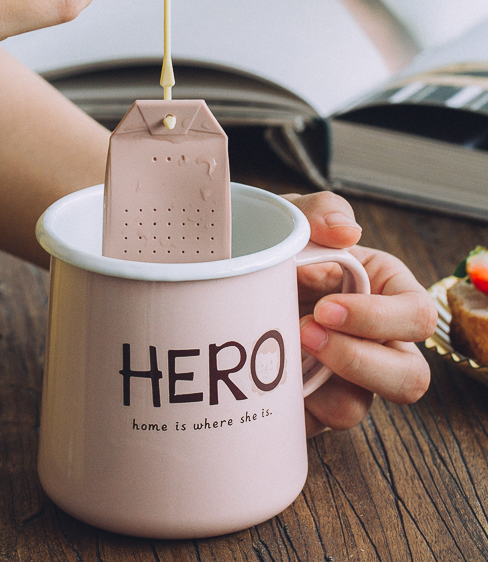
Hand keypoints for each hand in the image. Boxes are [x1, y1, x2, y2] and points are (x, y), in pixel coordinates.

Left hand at [284, 192, 437, 436]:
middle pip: (407, 378)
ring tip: (275, 356)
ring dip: (317, 387)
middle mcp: (372, 340)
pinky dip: (286, 410)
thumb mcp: (290, 218)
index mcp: (383, 291)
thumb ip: (319, 212)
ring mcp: (341, 377)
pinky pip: (308, 425)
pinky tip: (261, 386)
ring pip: (355, 408)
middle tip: (302, 333)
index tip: (325, 308)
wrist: (221, 276)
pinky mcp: (307, 403)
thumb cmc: (271, 244)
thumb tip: (346, 230)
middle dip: (357, 362)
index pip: (416, 317)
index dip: (378, 319)